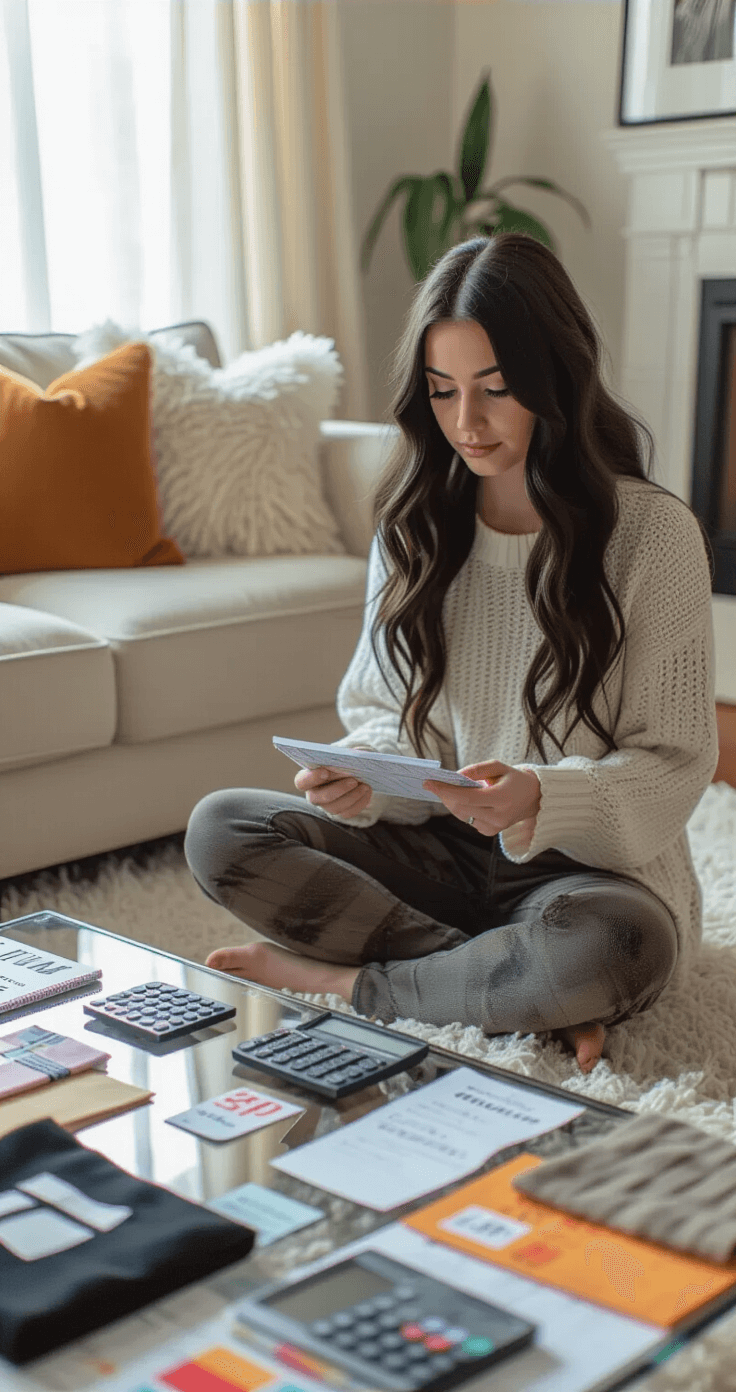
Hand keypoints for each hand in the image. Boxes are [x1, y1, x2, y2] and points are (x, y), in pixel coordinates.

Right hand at [294, 747, 373, 818]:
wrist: (356, 770)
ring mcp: (326, 805)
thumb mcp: (346, 752)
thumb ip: (347, 752)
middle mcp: (314, 794)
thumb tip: (356, 754)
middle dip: (336, 789)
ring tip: (364, 785)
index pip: (302, 782)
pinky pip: (348, 812)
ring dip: (351, 796)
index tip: (325, 771)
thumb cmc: (345, 759)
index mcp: (309, 777)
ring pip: (334, 807)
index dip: (311, 778)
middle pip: (317, 798)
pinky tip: (367, 791)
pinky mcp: (340, 812)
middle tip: (353, 779)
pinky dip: (359, 802)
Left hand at [422, 759, 540, 836]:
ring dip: (452, 802)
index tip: (428, 783)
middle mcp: (498, 816)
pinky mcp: (490, 832)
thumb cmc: (514, 779)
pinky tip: (465, 800)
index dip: (445, 790)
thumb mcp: (499, 767)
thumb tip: (456, 776)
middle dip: (445, 795)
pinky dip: (462, 809)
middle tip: (434, 783)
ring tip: (448, 789)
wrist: (534, 798)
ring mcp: (494, 827)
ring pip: (461, 815)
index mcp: (502, 798)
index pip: (466, 797)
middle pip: (460, 808)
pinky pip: (468, 820)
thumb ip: (476, 770)